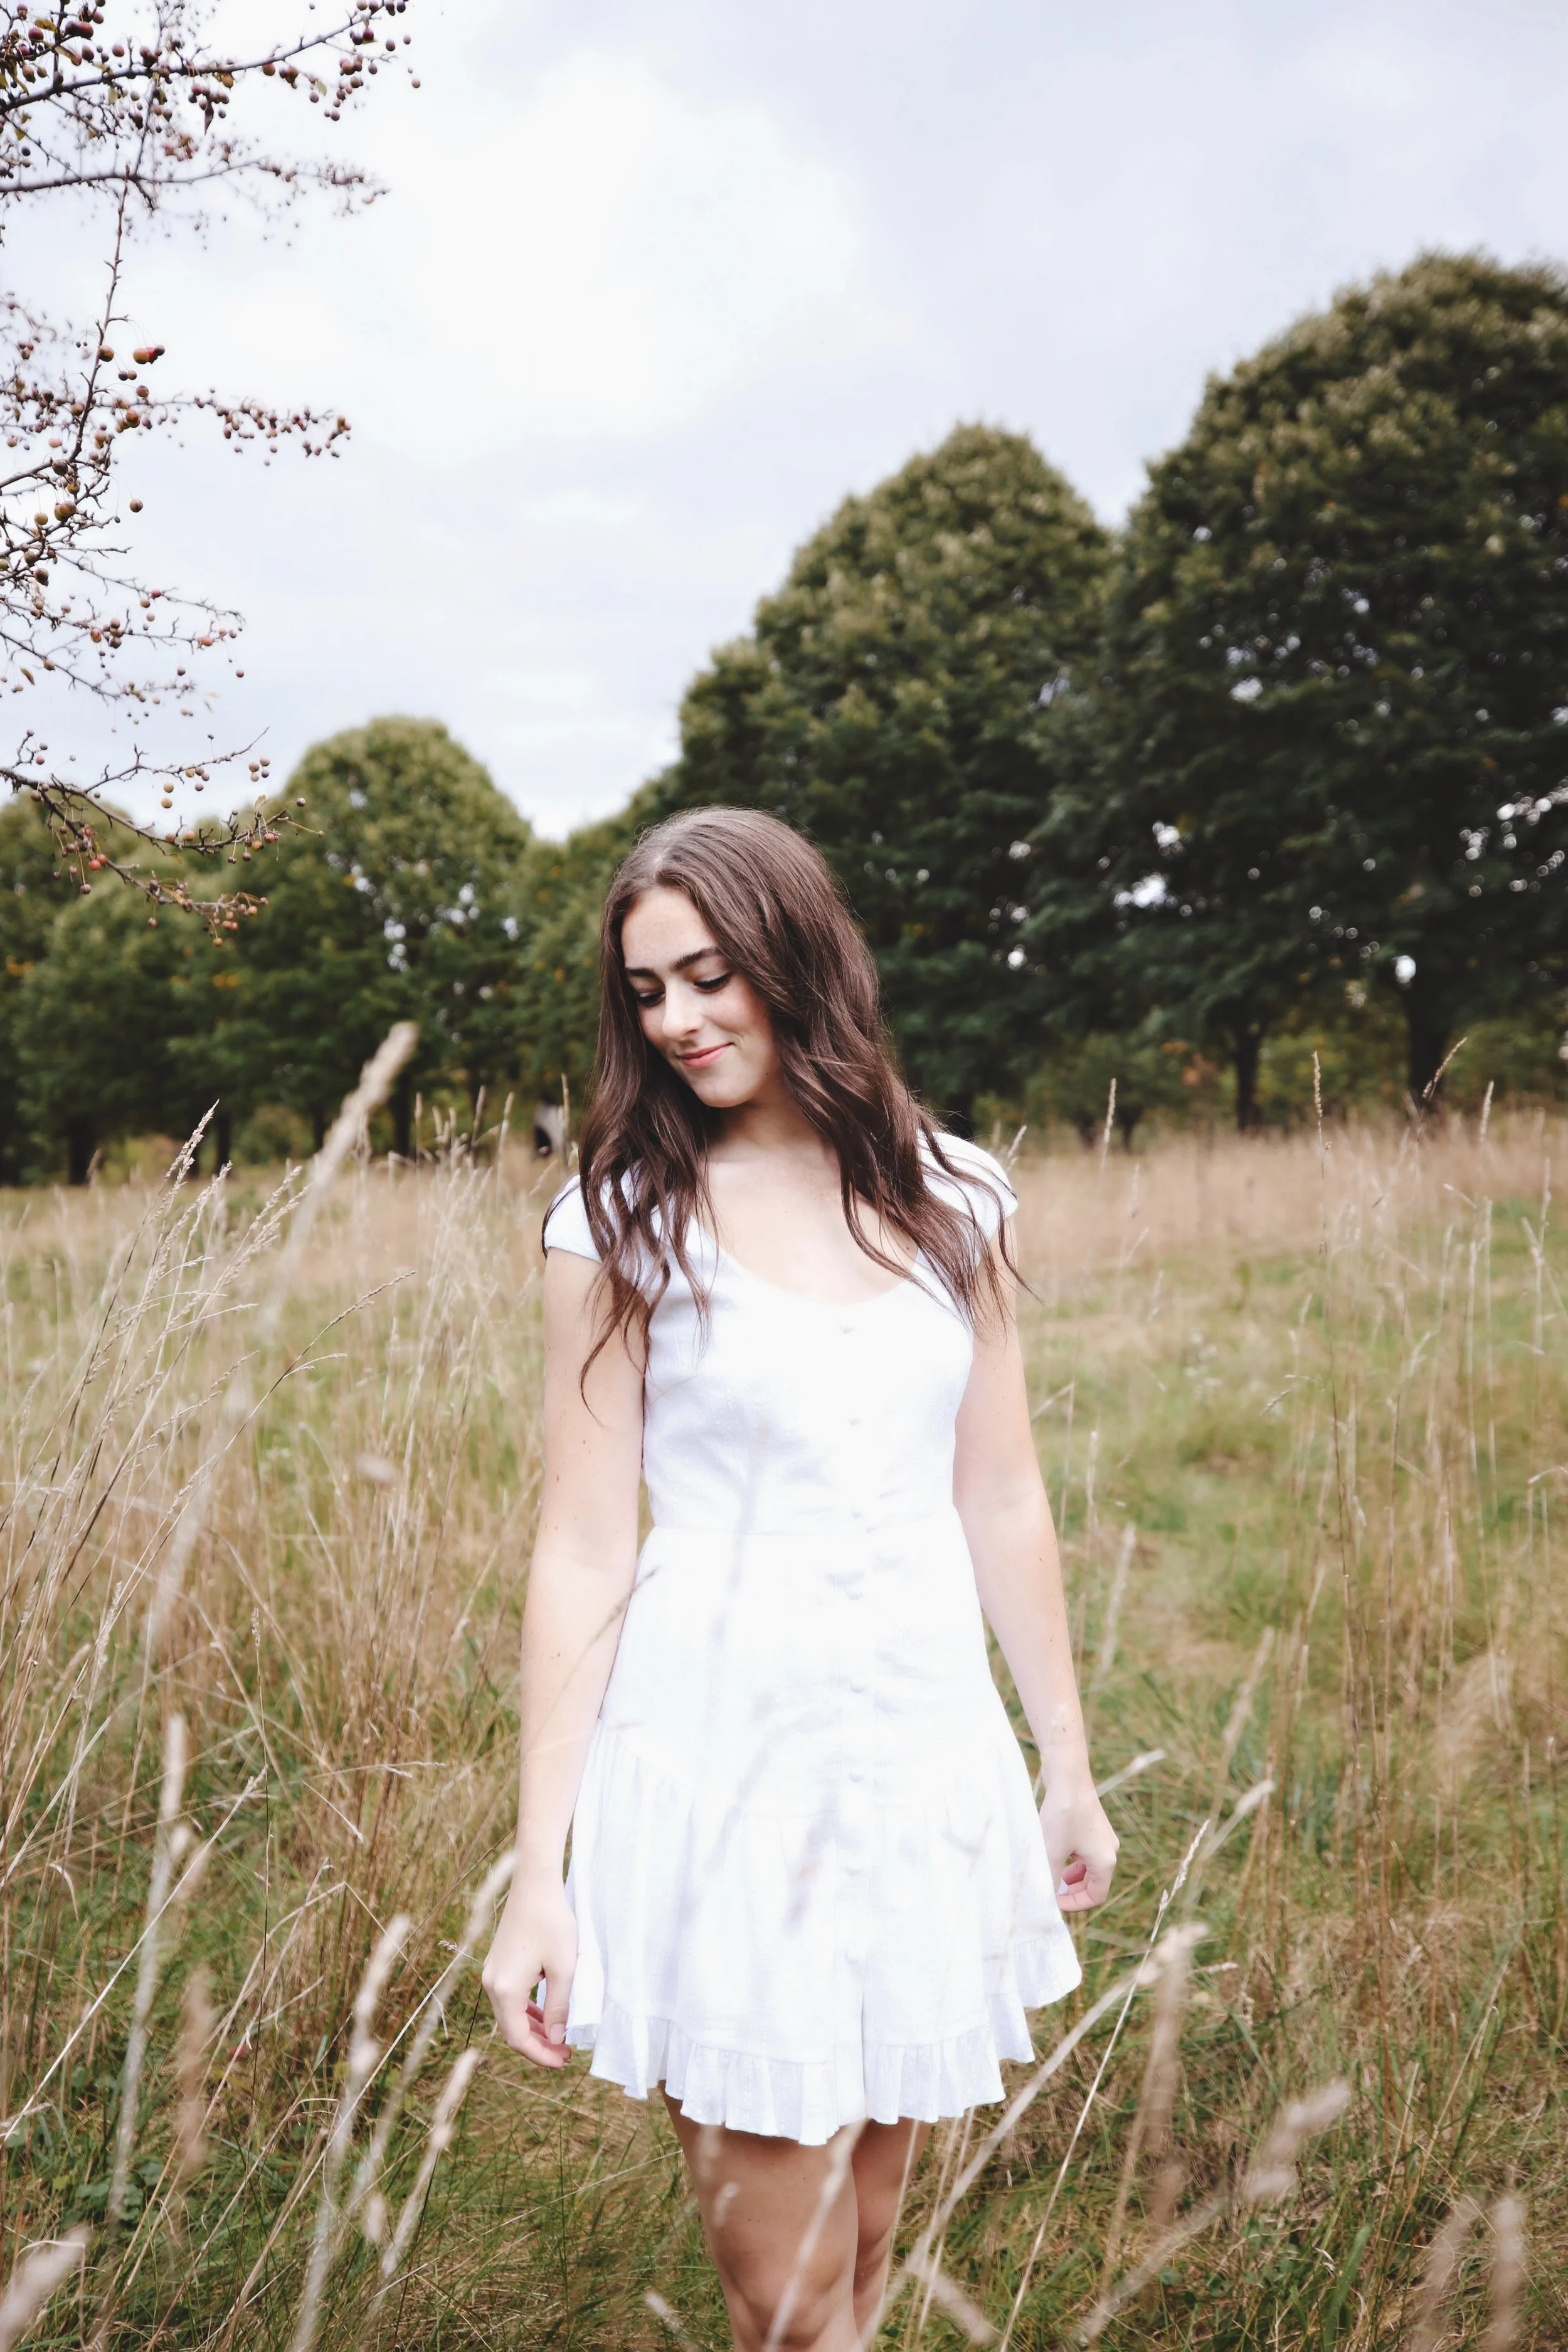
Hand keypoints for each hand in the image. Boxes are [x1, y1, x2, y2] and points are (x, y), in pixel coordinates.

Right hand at [481, 1874, 577, 2065]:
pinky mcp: (498, 1963)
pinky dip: (527, 2011)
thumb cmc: (552, 1922)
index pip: (518, 2038)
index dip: (541, 2055)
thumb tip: (557, 2039)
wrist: (534, 1883)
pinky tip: (546, 2015)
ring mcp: (492, 1973)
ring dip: (533, 2029)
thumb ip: (559, 2007)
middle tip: (565, 2054)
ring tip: (559, 2039)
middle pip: (511, 2029)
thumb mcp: (563, 1968)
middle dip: (538, 2045)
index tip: (564, 2060)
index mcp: (505, 1989)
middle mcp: (492, 1984)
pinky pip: (511, 1998)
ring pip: (510, 2014)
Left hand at [1039, 1777, 1117, 1913]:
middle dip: (1071, 1890)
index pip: (1096, 1896)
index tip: (1053, 1902)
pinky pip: (1084, 1852)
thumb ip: (1050, 1879)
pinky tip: (1053, 1853)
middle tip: (1049, 1890)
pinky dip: (1071, 1859)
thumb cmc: (1062, 1815)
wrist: (1067, 1776)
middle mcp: (1109, 1850)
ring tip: (1050, 1873)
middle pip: (1093, 1883)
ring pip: (1087, 1868)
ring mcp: (1102, 1837)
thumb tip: (1045, 1899)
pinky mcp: (1092, 1826)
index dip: (1075, 1904)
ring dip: (1070, 1875)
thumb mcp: (1052, 1852)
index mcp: (1105, 1861)